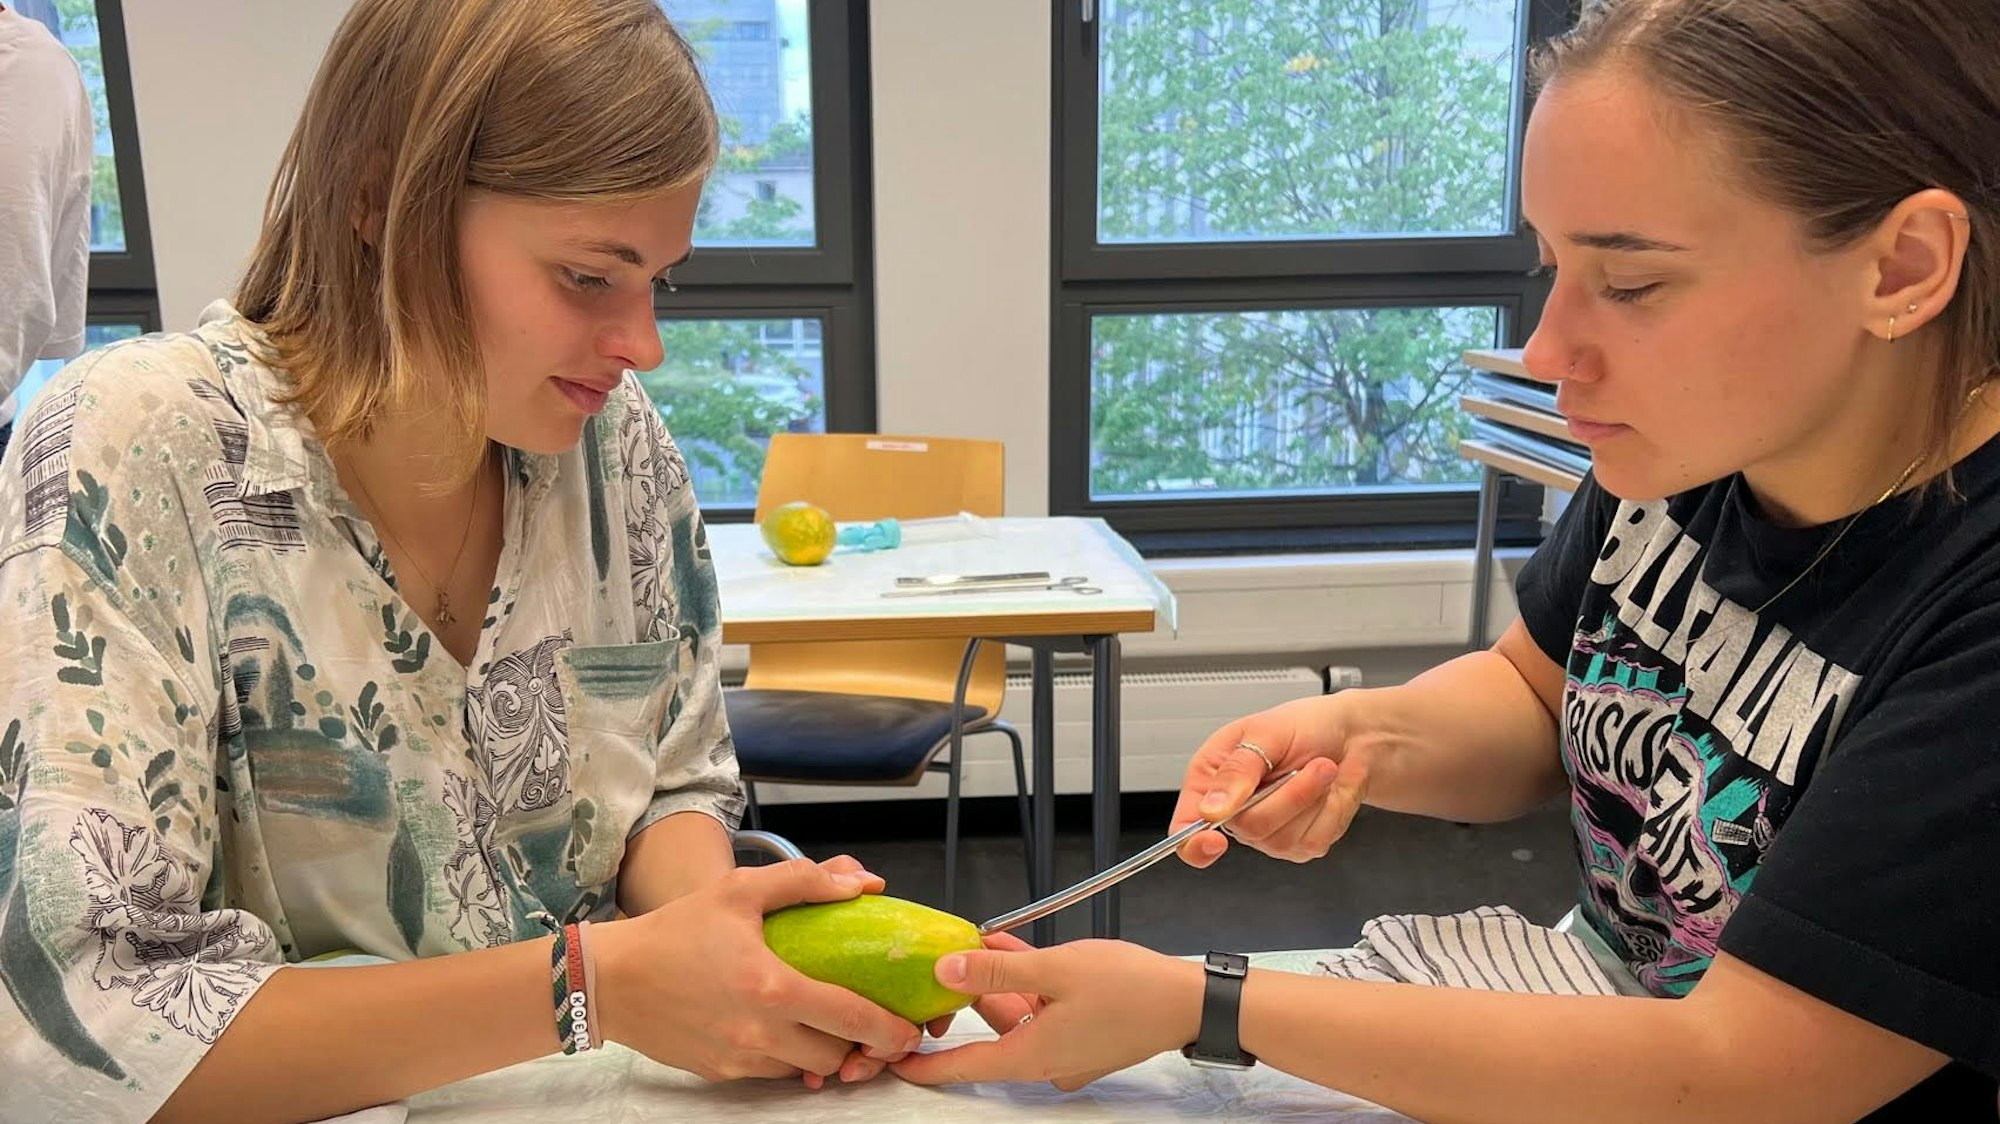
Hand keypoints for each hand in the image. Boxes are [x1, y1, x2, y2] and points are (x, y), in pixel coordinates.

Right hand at [591, 856, 921, 1087]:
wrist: (612, 979)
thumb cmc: (676, 930)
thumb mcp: (740, 890)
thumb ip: (805, 882)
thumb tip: (861, 884)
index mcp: (772, 987)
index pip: (852, 1020)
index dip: (891, 1030)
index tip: (910, 1028)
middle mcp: (761, 1032)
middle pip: (837, 1056)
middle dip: (862, 1046)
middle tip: (874, 1026)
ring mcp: (740, 1058)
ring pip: (807, 1072)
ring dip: (827, 1054)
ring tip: (834, 1028)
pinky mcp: (722, 1072)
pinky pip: (773, 1075)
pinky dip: (790, 1059)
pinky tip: (788, 1032)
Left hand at [889, 939, 1202, 1090]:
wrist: (1188, 1003)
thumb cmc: (1131, 988)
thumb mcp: (1055, 968)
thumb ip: (997, 969)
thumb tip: (947, 968)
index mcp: (1031, 1055)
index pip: (962, 1066)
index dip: (924, 1064)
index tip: (893, 1058)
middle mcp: (1045, 1062)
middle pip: (991, 1033)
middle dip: (968, 998)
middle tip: (943, 966)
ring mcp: (1067, 1053)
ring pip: (1017, 1017)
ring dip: (999, 983)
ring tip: (981, 943)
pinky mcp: (1085, 1039)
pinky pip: (1042, 1012)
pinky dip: (1027, 986)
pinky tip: (1014, 950)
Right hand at [1170, 694, 1370, 866]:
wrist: (1353, 736)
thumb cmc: (1304, 725)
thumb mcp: (1265, 732)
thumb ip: (1237, 769)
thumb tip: (1212, 807)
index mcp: (1211, 779)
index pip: (1186, 827)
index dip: (1193, 843)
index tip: (1213, 840)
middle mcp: (1235, 810)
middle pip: (1248, 829)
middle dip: (1288, 796)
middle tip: (1308, 765)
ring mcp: (1268, 832)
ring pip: (1283, 839)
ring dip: (1312, 799)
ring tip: (1321, 770)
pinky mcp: (1300, 844)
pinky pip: (1313, 842)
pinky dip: (1330, 812)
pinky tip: (1328, 792)